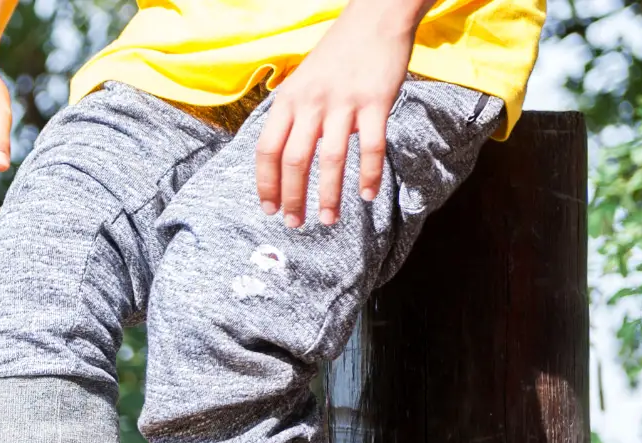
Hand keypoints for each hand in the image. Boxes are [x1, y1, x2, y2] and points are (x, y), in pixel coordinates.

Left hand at [254, 7, 418, 226]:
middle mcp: (310, 103)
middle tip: (295, 223)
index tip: (269, 209)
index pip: (266, 150)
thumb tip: (282, 157)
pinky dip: (369, 175)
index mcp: (287, 100)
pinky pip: (371, 146)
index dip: (266, 184)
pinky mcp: (375, 101)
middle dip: (292, 198)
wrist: (375, 18)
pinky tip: (368, 195)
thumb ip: (292, 115)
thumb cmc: (337, 54)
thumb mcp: (301, 81)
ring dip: (328, 195)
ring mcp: (343, 102)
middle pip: (293, 161)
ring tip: (328, 219)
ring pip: (330, 160)